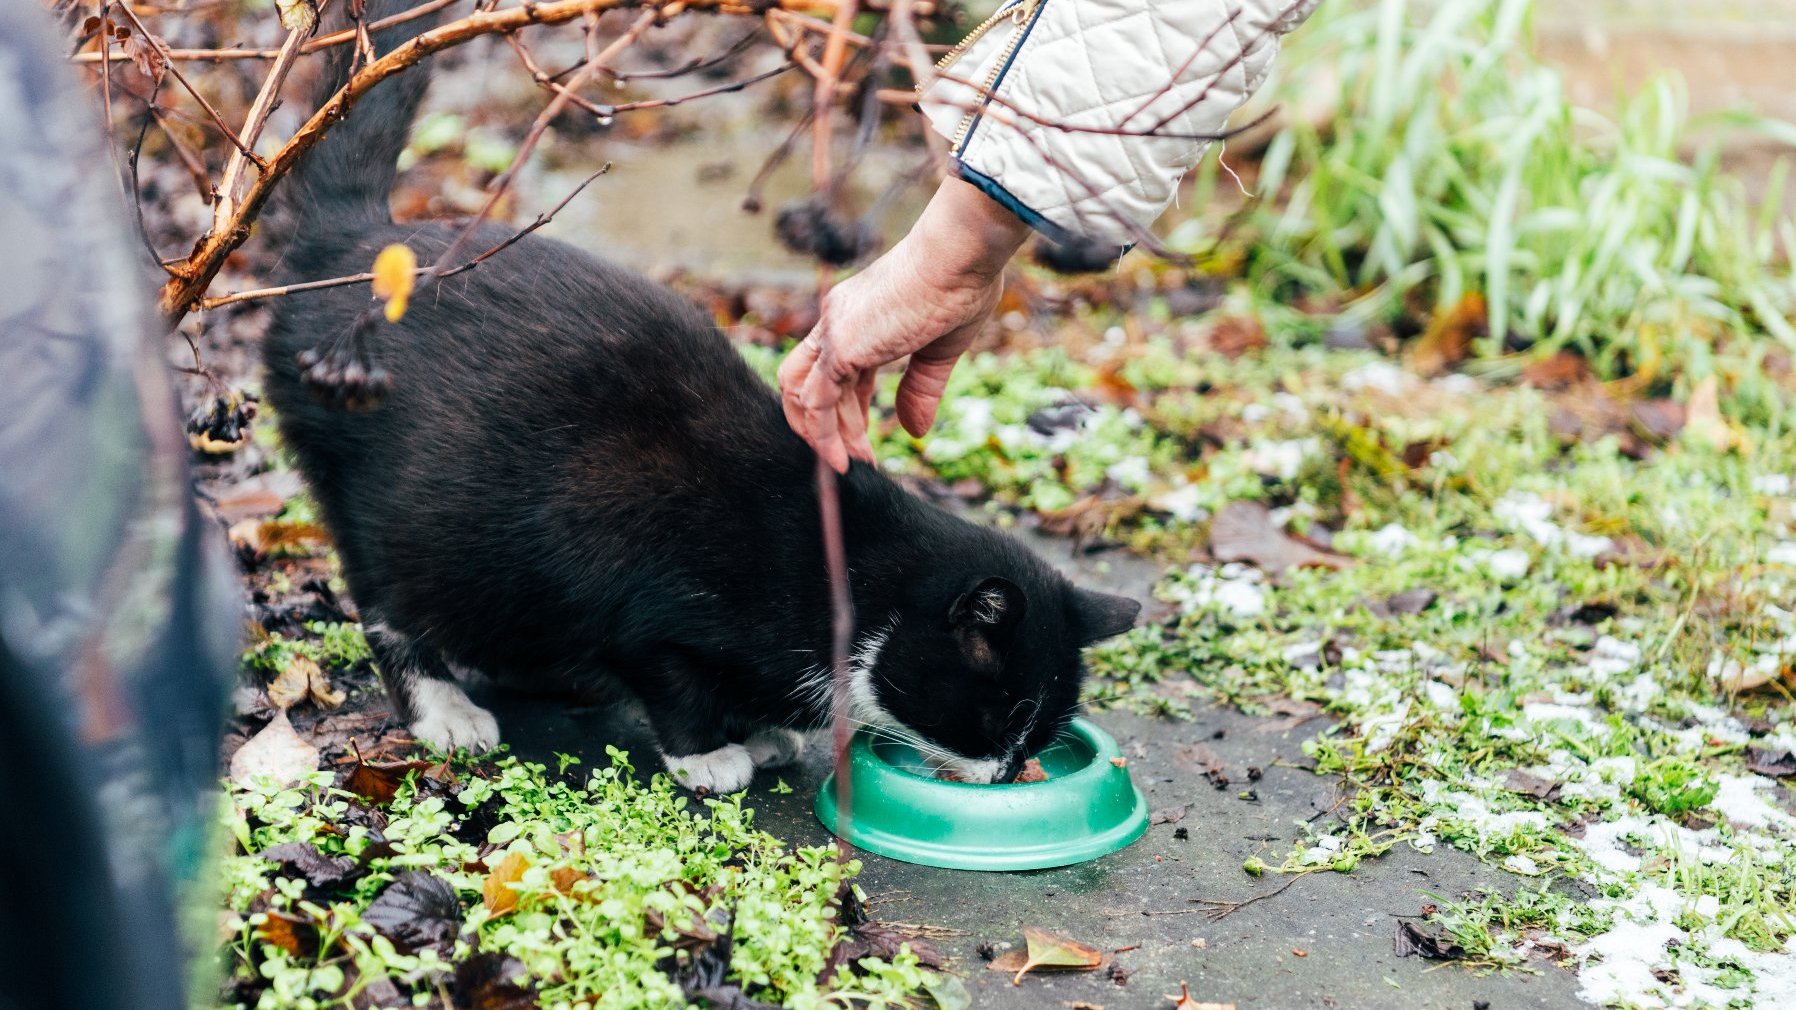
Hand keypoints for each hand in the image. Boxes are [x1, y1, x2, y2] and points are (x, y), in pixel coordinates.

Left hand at [779, 178, 1030, 472]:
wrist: (960, 255)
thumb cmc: (960, 286)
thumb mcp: (940, 349)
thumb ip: (920, 389)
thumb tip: (914, 432)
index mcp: (857, 314)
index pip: (835, 370)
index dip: (846, 408)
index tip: (864, 437)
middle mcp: (836, 320)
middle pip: (808, 383)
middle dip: (829, 426)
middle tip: (856, 458)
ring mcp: (834, 332)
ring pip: (804, 396)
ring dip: (823, 436)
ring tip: (851, 465)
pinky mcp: (841, 348)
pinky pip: (817, 403)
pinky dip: (824, 435)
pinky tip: (843, 460)